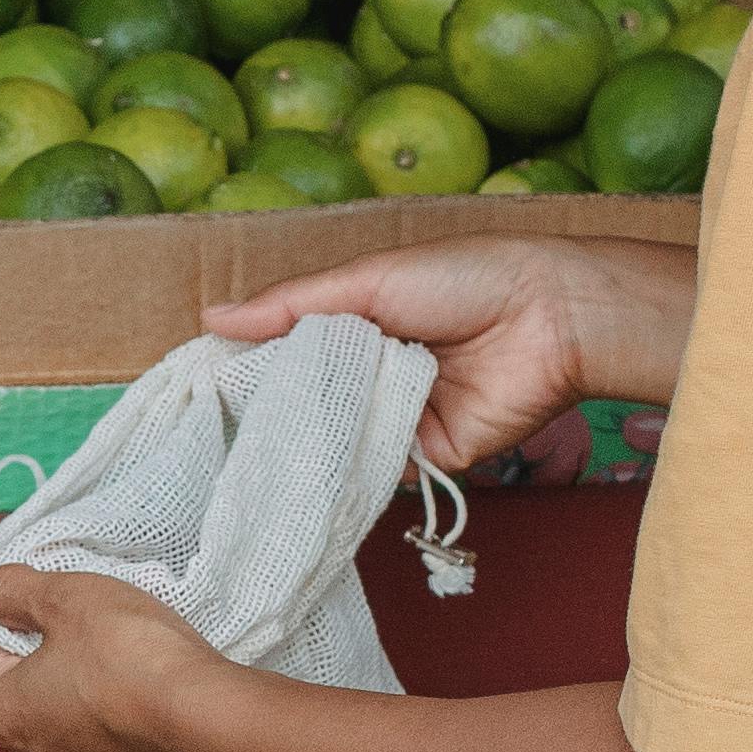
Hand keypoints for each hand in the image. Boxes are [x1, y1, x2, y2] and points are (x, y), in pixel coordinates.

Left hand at [0, 568, 249, 751]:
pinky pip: (113, 740)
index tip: (66, 605)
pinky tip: (150, 694)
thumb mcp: (63, 598)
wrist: (207, 718)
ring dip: (94, 686)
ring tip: (131, 658)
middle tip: (100, 628)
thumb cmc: (131, 657)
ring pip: (75, 715)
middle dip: (61, 654)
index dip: (30, 616)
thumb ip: (12, 590)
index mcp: (5, 714)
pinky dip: (124, 716)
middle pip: (35, 686)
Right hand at [207, 237, 696, 475]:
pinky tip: (315, 471)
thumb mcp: (367, 281)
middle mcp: (375, 375)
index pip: (290, 355)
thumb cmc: (465, 279)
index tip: (202, 388)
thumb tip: (212, 317)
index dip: (251, 370)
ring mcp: (400, 420)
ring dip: (313, 442)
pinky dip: (354, 468)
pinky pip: (379, 472)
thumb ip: (291, 305)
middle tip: (218, 431)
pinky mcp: (428, 458)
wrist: (549, 318)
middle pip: (311, 404)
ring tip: (258, 453)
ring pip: (340, 442)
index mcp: (359, 326)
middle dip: (276, 414)